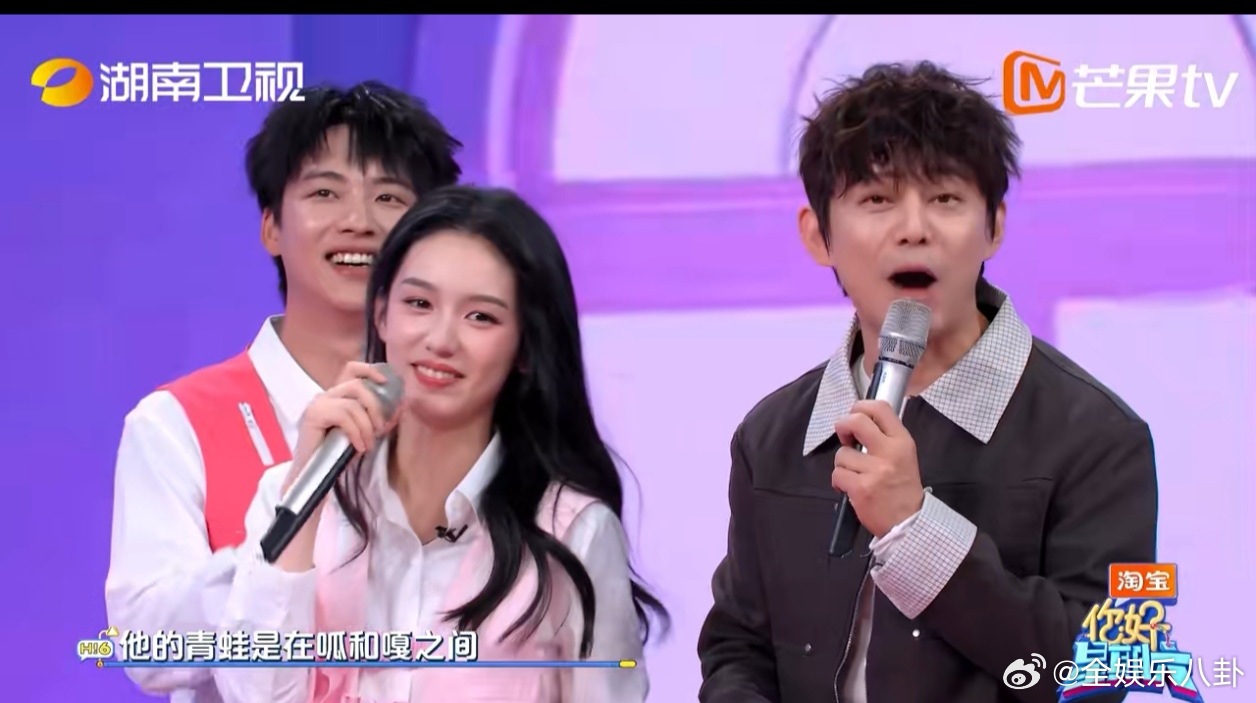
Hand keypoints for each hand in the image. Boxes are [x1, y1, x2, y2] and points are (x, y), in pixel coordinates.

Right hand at [285, 361, 398, 493]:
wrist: (312, 474)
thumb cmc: (337, 454)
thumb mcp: (363, 433)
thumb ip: (378, 419)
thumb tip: (401, 407)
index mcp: (337, 396)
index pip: (351, 369)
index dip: (370, 370)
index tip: (386, 381)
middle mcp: (326, 395)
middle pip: (357, 386)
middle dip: (375, 407)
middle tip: (380, 429)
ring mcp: (318, 404)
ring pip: (352, 404)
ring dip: (366, 427)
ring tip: (368, 445)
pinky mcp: (313, 415)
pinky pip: (343, 416)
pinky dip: (356, 433)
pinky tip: (358, 448)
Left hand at [830, 399, 924, 537]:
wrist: (908, 521)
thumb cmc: (903, 487)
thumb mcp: (904, 455)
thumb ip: (885, 436)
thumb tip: (859, 419)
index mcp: (902, 441)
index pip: (880, 408)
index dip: (860, 406)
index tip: (854, 416)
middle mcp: (889, 452)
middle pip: (856, 421)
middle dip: (843, 426)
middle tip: (845, 438)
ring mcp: (875, 470)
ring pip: (841, 454)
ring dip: (843, 464)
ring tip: (855, 474)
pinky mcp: (861, 488)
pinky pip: (837, 475)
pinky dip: (839, 482)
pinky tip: (850, 488)